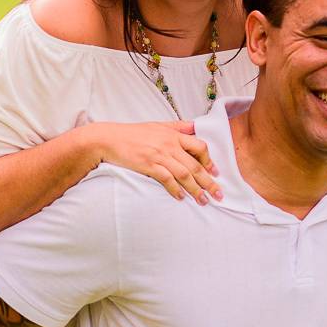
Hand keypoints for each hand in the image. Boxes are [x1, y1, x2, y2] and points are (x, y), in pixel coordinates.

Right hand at [88, 121, 221, 203]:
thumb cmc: (132, 133)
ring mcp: (159, 155)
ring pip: (184, 174)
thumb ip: (178, 127)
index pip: (200, 147)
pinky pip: (167, 179)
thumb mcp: (157, 125)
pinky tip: (181, 197)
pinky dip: (176, 189)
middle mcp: (169, 145)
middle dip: (209, 182)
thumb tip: (195, 126)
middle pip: (196, 165)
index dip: (209, 161)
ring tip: (203, 201)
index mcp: (173, 135)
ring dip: (196, 190)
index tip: (215, 173)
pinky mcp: (148, 165)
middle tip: (218, 195)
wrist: (107, 139)